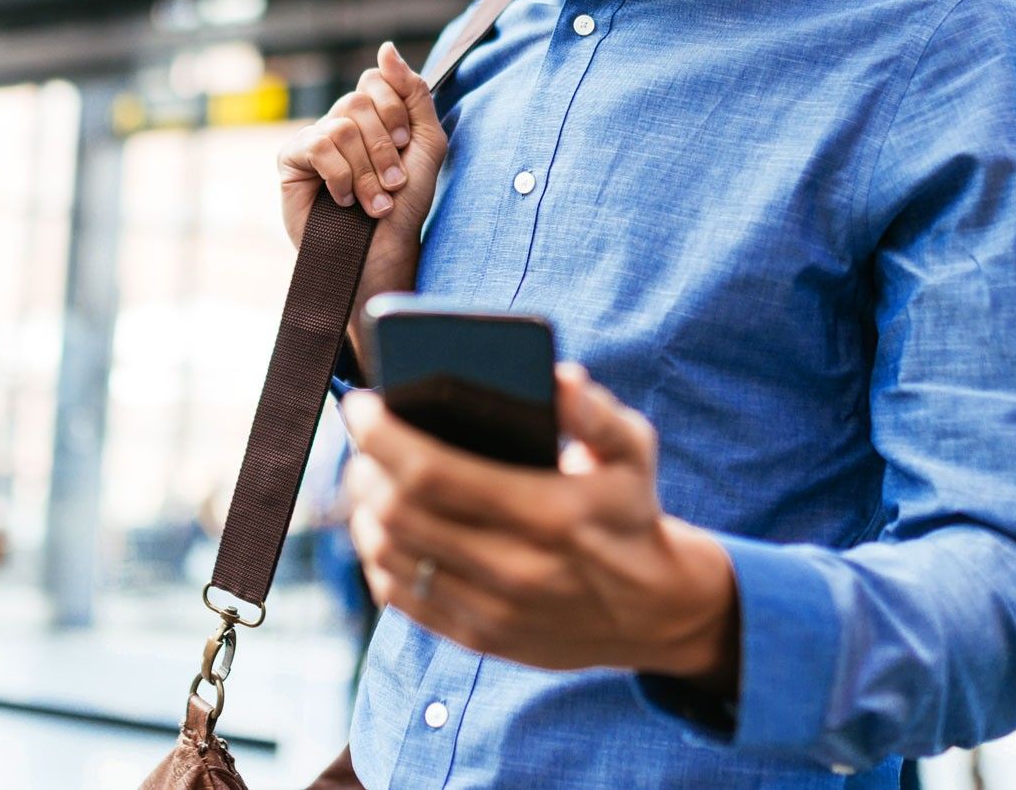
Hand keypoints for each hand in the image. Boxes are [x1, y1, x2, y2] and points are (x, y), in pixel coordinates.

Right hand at [277, 42, 446, 311]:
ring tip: (375, 202)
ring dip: (367, 171)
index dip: (395, 112)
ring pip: (342, 126)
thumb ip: (414, 92)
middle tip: (393, 183)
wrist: (383, 252)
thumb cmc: (406, 204)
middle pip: (359, 102)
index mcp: (372, 114)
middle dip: (385, 148)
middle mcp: (341, 121)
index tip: (406, 146)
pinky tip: (344, 200)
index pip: (376, 80)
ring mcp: (314, 138)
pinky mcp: (291, 160)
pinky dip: (341, 176)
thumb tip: (385, 49)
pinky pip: (318, 145)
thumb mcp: (427, 142)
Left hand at [340, 367, 737, 683]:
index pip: (433, 473)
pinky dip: (378, 559)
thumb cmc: (630, 512)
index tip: (362, 405)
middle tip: (361, 439)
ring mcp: (494, 610)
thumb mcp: (633, 451)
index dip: (383, 436)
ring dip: (363, 512)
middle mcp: (517, 568)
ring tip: (366, 478)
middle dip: (364, 468)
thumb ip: (595, 412)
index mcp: (549, 513)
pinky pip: (403, 599)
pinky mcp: (481, 638)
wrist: (655, 610)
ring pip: (392, 558)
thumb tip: (557, 376)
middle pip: (400, 515)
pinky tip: (380, 529)